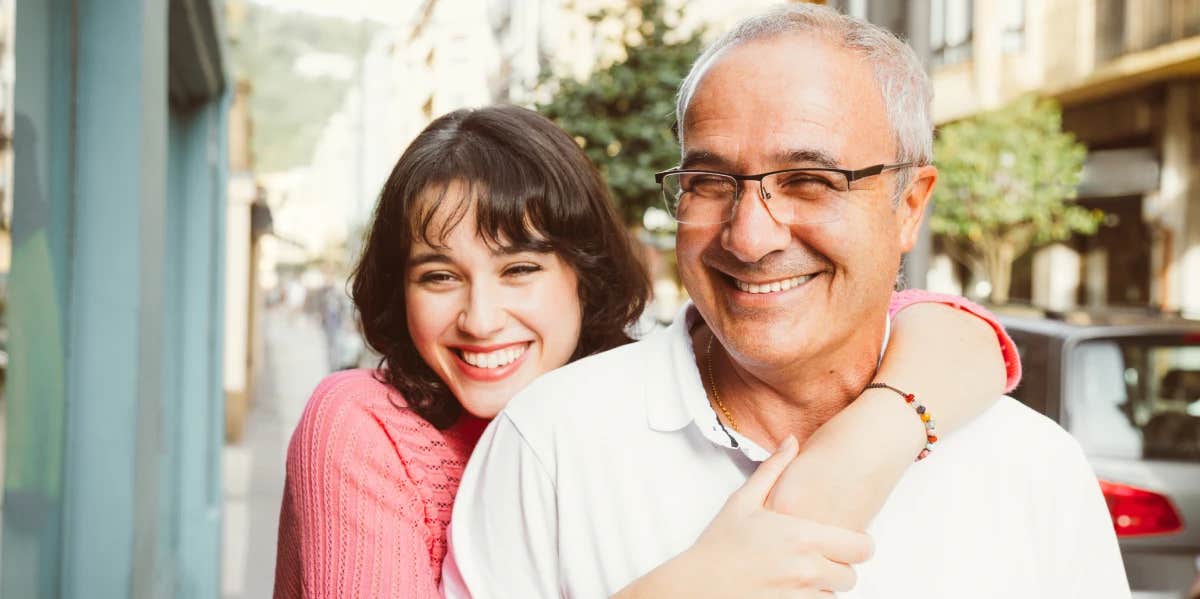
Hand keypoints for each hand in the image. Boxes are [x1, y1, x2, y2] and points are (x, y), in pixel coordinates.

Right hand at [616, 436, 873, 598]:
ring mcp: (800, 596)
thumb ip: (774, 469)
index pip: (862, 548)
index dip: (857, 544)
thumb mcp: (743, 500)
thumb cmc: (718, 545)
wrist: (697, 586)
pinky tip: (788, 587)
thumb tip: (792, 441)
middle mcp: (807, 570)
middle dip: (838, 567)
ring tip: (797, 573)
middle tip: (818, 558)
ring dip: (822, 585)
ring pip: (833, 594)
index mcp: (803, 537)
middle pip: (851, 576)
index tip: (847, 541)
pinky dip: (808, 598)